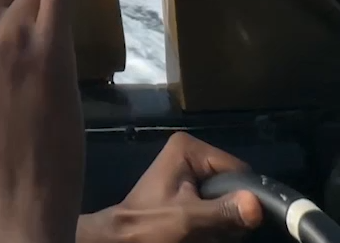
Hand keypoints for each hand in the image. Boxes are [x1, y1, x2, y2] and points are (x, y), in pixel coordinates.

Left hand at [78, 134, 262, 242]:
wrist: (124, 238)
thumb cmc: (151, 224)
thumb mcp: (188, 219)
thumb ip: (222, 211)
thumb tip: (257, 204)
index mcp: (189, 148)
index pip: (238, 170)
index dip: (244, 197)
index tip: (239, 221)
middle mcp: (191, 153)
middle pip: (233, 185)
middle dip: (231, 210)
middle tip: (215, 229)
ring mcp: (190, 171)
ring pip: (228, 199)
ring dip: (224, 220)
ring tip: (207, 232)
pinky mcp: (189, 189)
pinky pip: (216, 206)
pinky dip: (215, 223)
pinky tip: (204, 233)